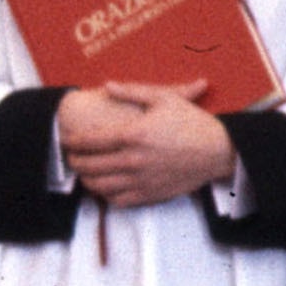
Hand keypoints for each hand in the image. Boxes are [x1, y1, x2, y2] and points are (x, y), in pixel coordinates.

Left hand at [57, 80, 234, 210]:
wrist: (219, 151)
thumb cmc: (192, 122)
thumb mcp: (164, 99)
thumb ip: (132, 91)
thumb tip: (106, 85)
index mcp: (134, 134)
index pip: (90, 141)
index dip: (72, 140)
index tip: (66, 138)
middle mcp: (134, 160)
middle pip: (89, 165)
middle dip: (73, 160)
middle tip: (69, 156)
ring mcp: (141, 180)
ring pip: (99, 185)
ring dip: (85, 179)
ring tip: (82, 171)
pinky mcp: (150, 195)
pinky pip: (118, 200)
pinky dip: (104, 194)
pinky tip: (103, 185)